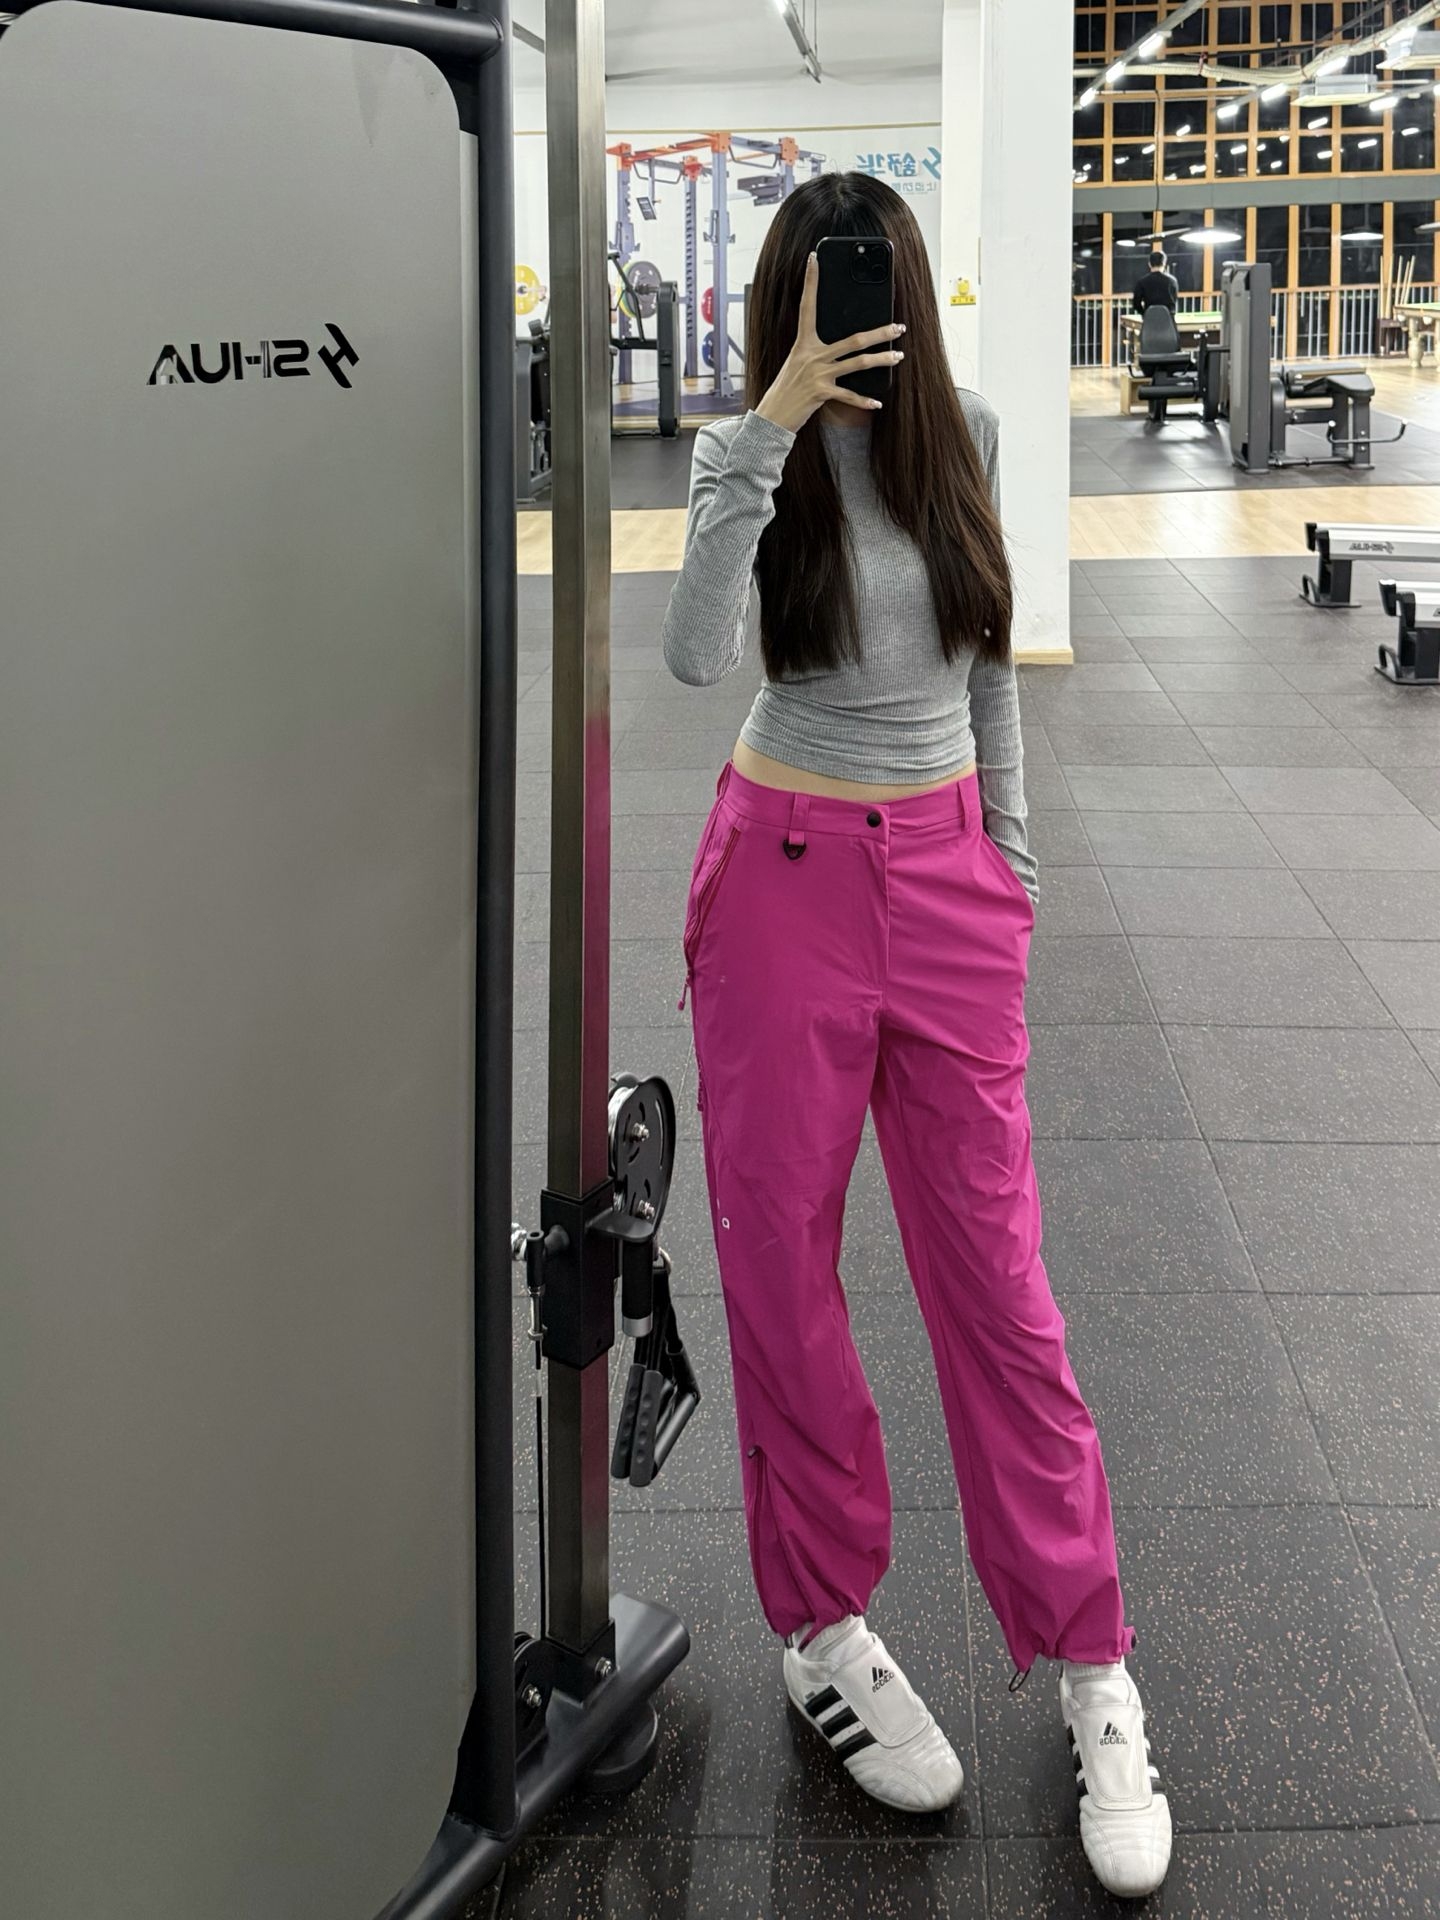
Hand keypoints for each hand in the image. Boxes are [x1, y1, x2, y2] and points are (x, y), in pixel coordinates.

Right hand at [753, 251, 905, 433]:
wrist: (771, 416)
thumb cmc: (787, 388)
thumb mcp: (798, 363)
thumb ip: (818, 352)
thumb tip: (843, 347)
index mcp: (804, 343)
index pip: (807, 305)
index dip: (810, 281)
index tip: (813, 259)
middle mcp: (812, 355)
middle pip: (853, 339)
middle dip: (879, 332)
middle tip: (898, 327)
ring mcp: (818, 373)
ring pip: (858, 363)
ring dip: (881, 360)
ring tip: (898, 356)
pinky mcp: (821, 393)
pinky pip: (849, 395)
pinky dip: (864, 400)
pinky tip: (878, 402)